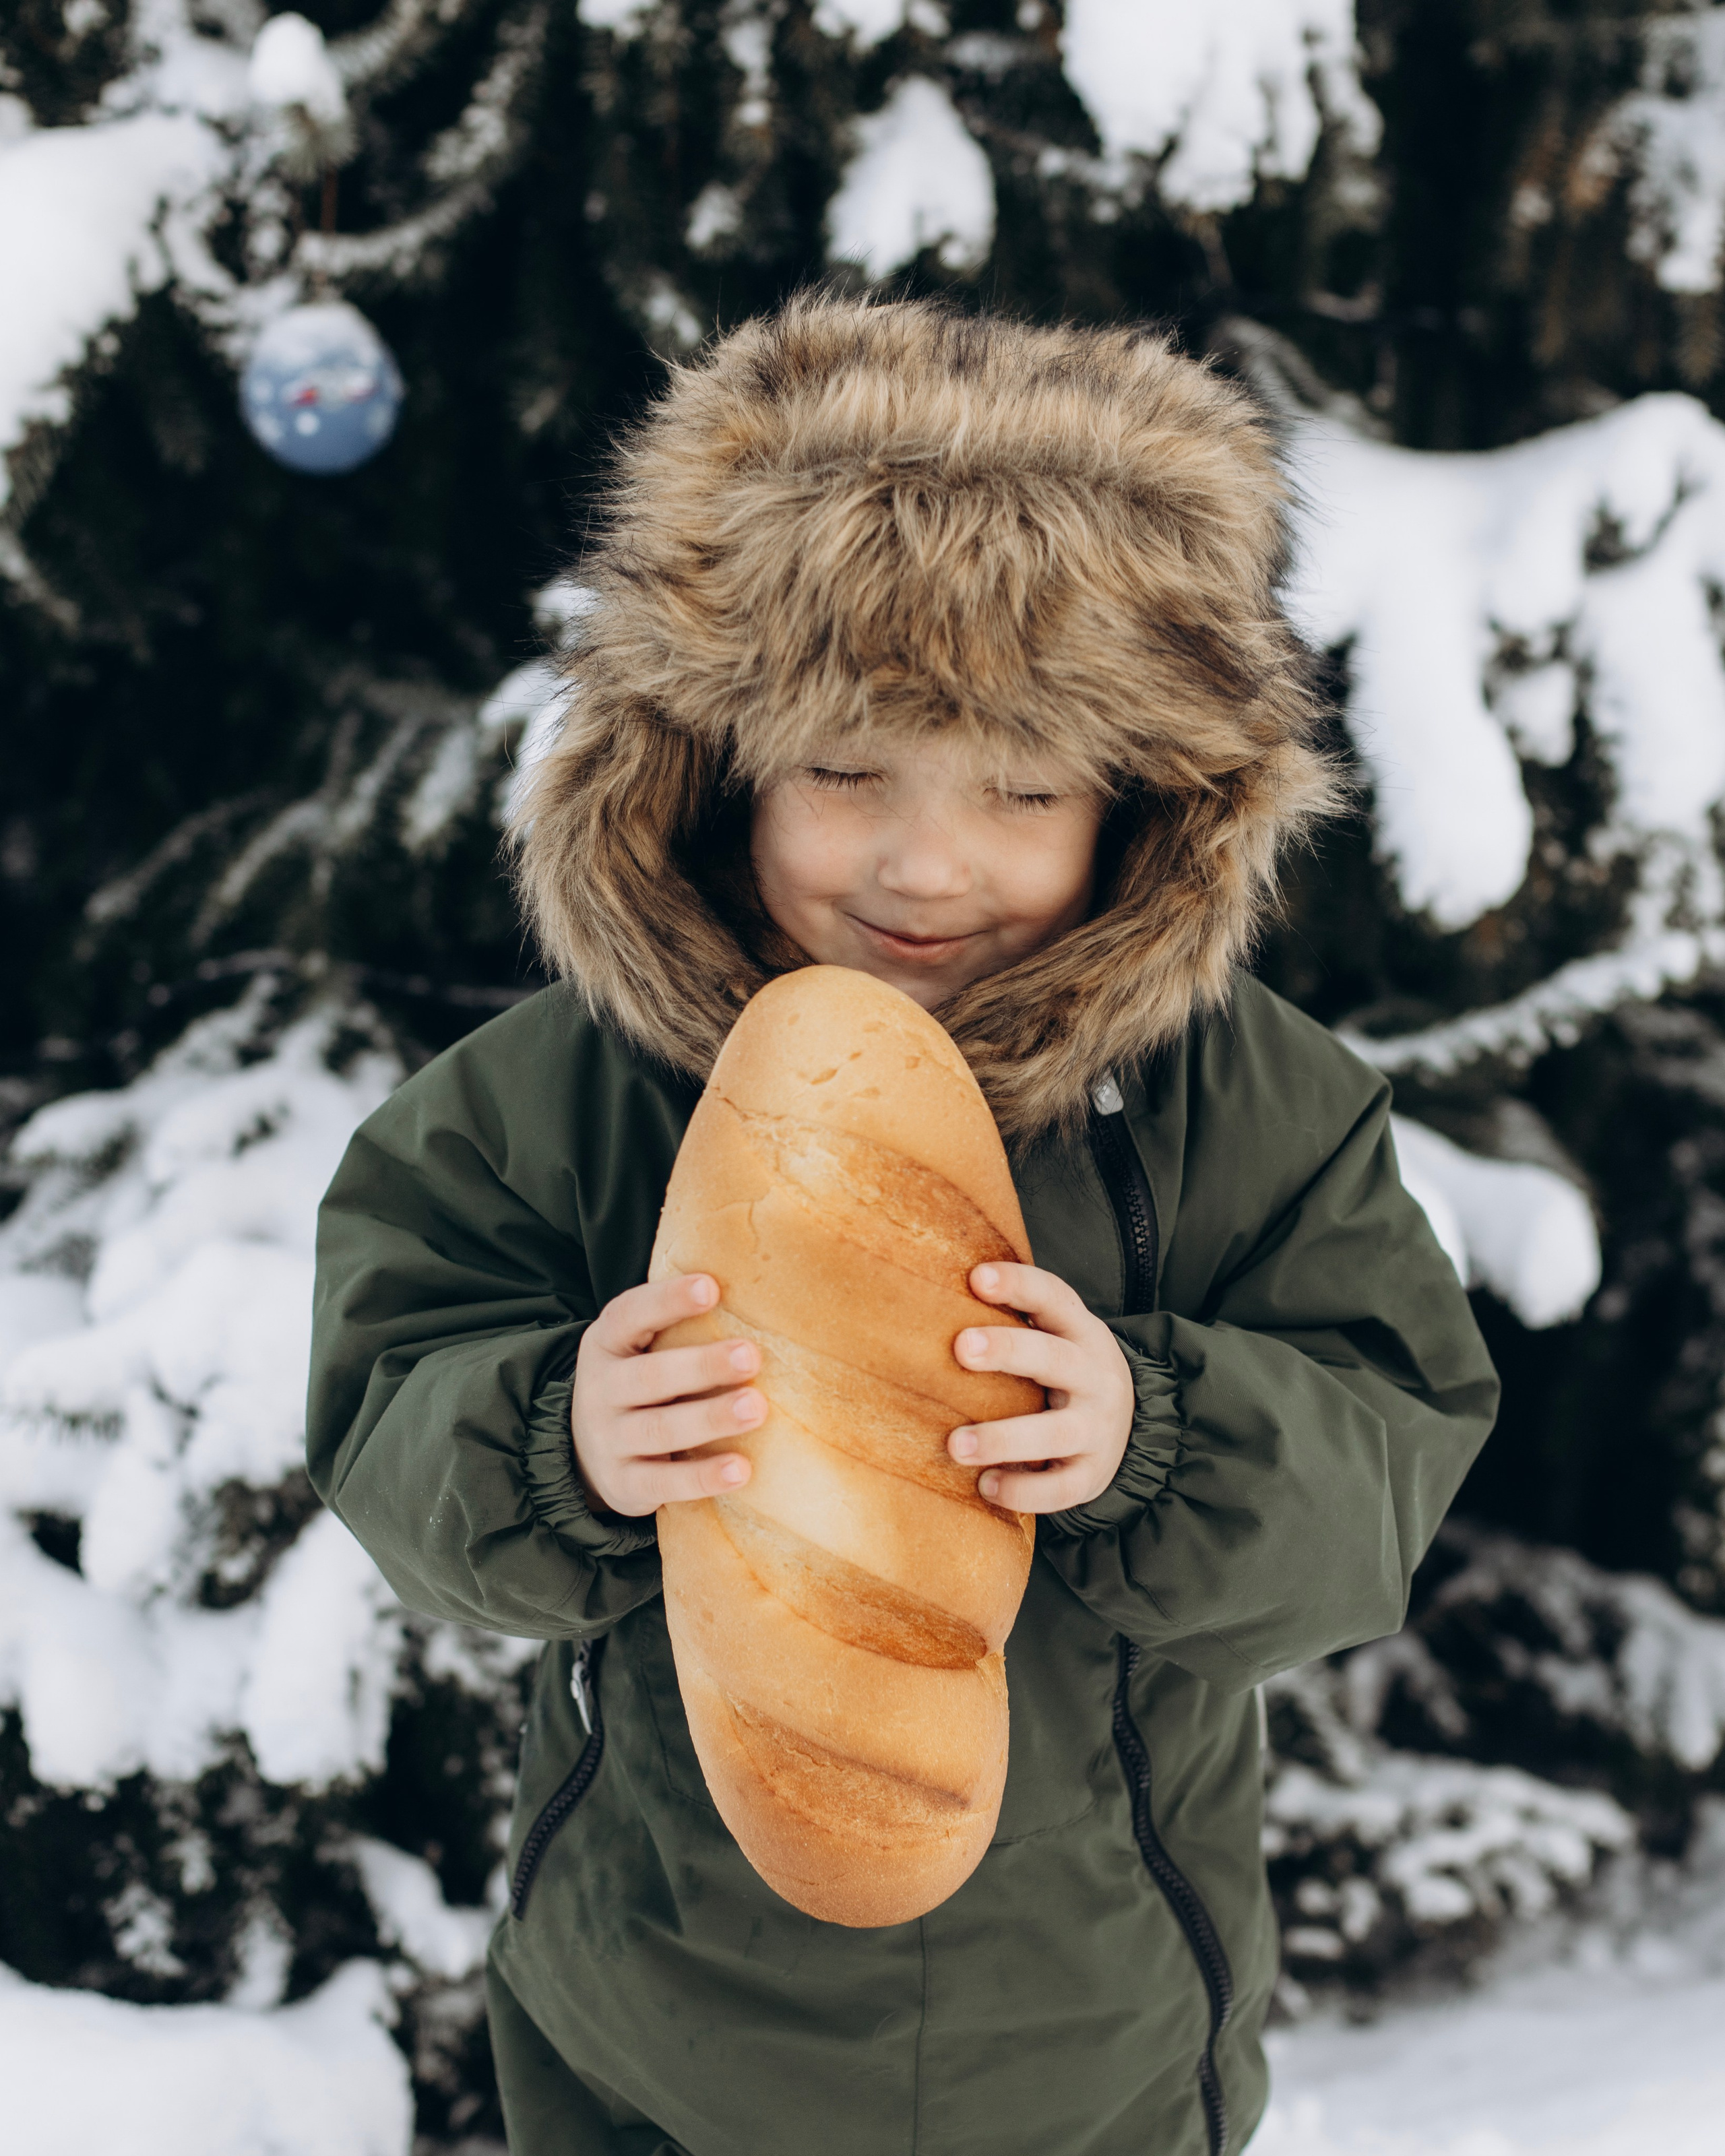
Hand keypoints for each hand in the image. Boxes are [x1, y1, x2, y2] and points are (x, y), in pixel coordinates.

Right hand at [570, 1274, 760, 1516]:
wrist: (583, 1449)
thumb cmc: (639, 1385)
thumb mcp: (640, 1349)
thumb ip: (678, 1327)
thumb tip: (758, 1291)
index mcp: (607, 1344)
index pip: (630, 1315)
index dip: (668, 1300)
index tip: (711, 1287)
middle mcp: (601, 1390)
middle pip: (650, 1377)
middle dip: (702, 1366)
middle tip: (751, 1355)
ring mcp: (608, 1439)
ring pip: (659, 1429)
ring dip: (710, 1418)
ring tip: (757, 1408)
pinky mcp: (624, 1484)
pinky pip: (663, 1483)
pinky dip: (702, 1477)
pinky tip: (741, 1470)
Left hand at [946, 1263, 1133, 1512]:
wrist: (1130, 1426)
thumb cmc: (1063, 1372)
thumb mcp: (1055, 1337)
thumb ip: (1013, 1321)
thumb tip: (929, 1295)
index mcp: (1080, 1332)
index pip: (1053, 1298)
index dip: (1018, 1285)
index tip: (977, 1278)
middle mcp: (1094, 1376)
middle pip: (1053, 1358)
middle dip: (1008, 1351)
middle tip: (961, 1348)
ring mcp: (1098, 1428)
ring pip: (1055, 1431)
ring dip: (1003, 1437)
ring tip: (956, 1445)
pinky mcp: (1092, 1474)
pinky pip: (1060, 1487)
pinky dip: (1023, 1490)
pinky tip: (985, 1486)